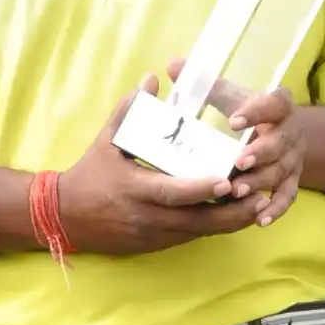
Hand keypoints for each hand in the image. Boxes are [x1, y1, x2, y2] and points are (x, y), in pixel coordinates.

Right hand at [57, 75, 271, 255]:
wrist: (65, 217)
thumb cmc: (88, 174)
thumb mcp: (106, 140)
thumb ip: (130, 109)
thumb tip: (152, 78)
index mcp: (134, 189)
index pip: (173, 193)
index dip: (201, 189)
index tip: (227, 181)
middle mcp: (146, 217)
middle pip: (196, 220)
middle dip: (231, 212)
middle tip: (260, 195)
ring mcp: (152, 235)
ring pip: (198, 232)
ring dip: (230, 221)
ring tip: (258, 204)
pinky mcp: (155, 245)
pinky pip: (190, 236)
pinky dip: (213, 226)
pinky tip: (234, 215)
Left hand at [167, 60, 305, 227]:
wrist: (280, 132)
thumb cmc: (247, 112)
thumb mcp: (231, 96)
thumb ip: (206, 84)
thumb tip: (174, 65)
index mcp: (278, 105)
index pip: (274, 104)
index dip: (257, 112)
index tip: (234, 121)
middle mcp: (292, 132)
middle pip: (281, 142)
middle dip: (260, 153)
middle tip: (237, 163)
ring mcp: (294, 158)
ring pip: (281, 172)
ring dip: (260, 182)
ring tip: (236, 192)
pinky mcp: (293, 180)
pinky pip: (288, 197)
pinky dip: (276, 209)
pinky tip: (259, 219)